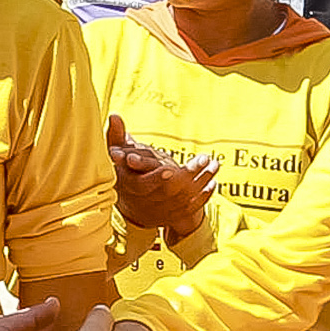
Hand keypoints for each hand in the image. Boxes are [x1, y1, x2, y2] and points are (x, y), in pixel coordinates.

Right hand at [108, 114, 216, 235]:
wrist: (132, 205)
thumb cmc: (125, 171)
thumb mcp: (118, 153)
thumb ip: (116, 135)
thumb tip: (114, 115)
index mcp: (131, 185)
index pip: (143, 184)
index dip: (156, 178)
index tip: (171, 169)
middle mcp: (146, 200)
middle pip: (169, 190)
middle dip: (189, 174)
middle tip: (204, 158)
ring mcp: (161, 209)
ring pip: (184, 198)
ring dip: (201, 180)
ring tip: (215, 163)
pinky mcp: (173, 215)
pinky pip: (191, 209)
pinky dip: (203, 196)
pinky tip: (213, 183)